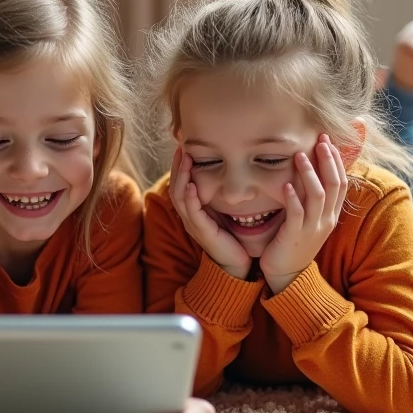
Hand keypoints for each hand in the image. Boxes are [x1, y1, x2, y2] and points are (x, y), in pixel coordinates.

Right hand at [169, 146, 251, 279]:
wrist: (236, 264)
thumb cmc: (231, 239)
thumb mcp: (222, 213)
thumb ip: (218, 198)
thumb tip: (223, 175)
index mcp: (192, 212)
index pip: (180, 185)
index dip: (180, 167)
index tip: (184, 148)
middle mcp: (189, 217)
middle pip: (176, 188)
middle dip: (178, 167)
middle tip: (181, 148)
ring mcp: (193, 225)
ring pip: (180, 197)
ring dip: (182, 177)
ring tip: (186, 160)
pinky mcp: (202, 232)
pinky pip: (192, 212)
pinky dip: (190, 198)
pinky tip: (191, 185)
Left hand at [261, 134, 347, 293]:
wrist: (287, 275)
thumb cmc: (294, 243)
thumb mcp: (309, 220)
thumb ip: (311, 200)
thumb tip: (308, 174)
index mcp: (331, 215)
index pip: (341, 183)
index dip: (337, 161)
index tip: (328, 142)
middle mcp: (326, 220)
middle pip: (334, 185)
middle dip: (328, 161)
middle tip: (320, 141)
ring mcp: (312, 229)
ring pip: (317, 196)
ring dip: (309, 174)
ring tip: (300, 156)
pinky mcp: (295, 236)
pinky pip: (297, 214)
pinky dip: (293, 198)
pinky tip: (286, 185)